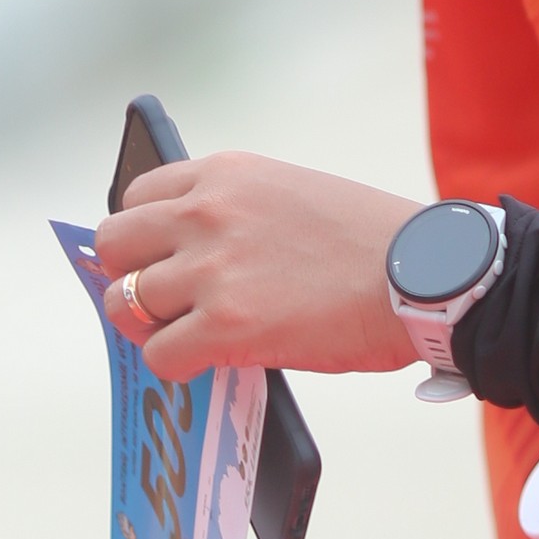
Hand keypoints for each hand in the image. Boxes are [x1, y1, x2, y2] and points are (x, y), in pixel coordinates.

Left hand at [90, 151, 419, 381]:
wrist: (424, 274)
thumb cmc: (371, 240)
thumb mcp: (291, 192)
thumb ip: (234, 211)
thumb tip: (190, 251)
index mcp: (226, 173)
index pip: (137, 196)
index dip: (144, 234)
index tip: (158, 258)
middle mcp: (207, 213)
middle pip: (114, 245)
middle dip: (130, 275)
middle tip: (160, 300)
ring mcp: (213, 269)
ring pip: (126, 302)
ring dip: (150, 325)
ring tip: (184, 335)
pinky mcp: (227, 326)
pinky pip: (160, 354)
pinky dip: (176, 365)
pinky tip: (207, 361)